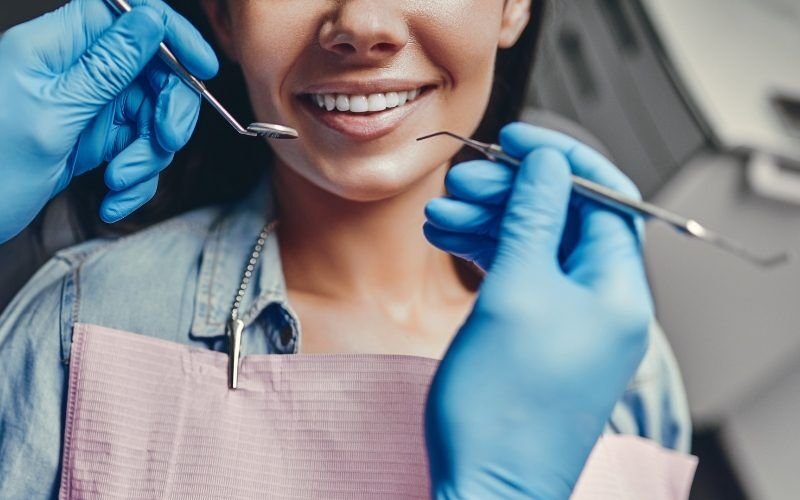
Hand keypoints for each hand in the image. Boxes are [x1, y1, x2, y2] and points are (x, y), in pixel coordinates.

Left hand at [0, 0, 217, 242]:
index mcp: (55, 48)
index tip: (202, 70)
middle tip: (165, 141)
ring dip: (147, 157)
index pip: (127, 15)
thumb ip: (106, 67)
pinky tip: (112, 199)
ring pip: (150, 118)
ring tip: (119, 182)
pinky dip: (135, 180)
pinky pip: (137, 151)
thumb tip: (150, 22)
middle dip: (168, 111)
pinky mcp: (95, 141)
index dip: (171, 35)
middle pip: (152, 72)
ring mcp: (88, 107)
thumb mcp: (53, 115)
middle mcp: (76, 72)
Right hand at [424, 123, 652, 498]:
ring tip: (440, 214)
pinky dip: (485, 253)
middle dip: (512, 193)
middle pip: (563, 218)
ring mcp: (569, 319)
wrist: (484, 485)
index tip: (517, 139)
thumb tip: (547, 164)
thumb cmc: (502, 410)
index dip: (561, 159)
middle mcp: (601, 302)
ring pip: (533, 245)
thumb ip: (532, 219)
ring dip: (489, 221)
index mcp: (616, 290)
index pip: (604, 197)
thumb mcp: (515, 293)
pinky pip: (518, 275)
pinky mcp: (538, 334)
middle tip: (463, 181)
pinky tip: (449, 240)